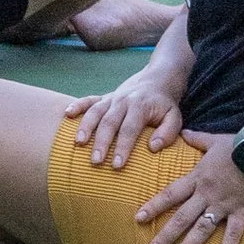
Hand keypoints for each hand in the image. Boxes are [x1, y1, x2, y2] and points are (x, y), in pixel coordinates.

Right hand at [63, 73, 184, 169]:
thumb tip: (153, 147)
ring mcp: (111, 98)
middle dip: (101, 142)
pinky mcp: (104, 97)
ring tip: (78, 143)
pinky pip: (88, 99)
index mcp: (140, 106)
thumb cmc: (165, 104)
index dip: (123, 147)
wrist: (158, 78)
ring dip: (86, 127)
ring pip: (95, 112)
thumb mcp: (175, 117)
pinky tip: (67, 114)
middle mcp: (123, 101)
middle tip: (96, 161)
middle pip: (109, 122)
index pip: (130, 129)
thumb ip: (168, 132)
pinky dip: (77, 106)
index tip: (118, 164)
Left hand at [133, 129, 243, 243]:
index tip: (138, 218)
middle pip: (182, 217)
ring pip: (202, 229)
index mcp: (197, 178)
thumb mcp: (212, 140)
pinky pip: (233, 234)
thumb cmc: (238, 143)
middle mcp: (206, 194)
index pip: (170, 195)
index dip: (153, 206)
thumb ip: (196, 139)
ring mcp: (224, 205)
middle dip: (165, 235)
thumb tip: (184, 132)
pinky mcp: (243, 211)